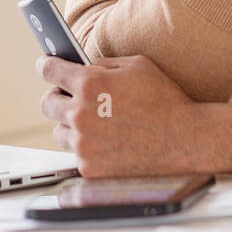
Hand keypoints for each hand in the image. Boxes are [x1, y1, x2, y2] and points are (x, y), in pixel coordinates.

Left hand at [34, 54, 208, 176]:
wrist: (186, 140)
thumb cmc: (165, 100)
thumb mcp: (137, 66)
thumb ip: (103, 64)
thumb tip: (82, 66)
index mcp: (90, 84)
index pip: (49, 70)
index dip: (46, 66)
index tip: (46, 66)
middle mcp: (81, 114)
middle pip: (47, 103)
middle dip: (58, 97)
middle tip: (72, 98)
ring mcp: (84, 143)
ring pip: (59, 131)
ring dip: (71, 125)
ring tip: (95, 124)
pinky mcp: (90, 167)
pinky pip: (76, 154)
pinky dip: (87, 149)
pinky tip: (107, 143)